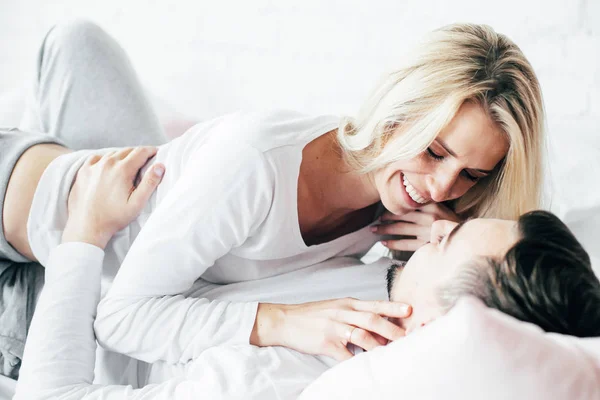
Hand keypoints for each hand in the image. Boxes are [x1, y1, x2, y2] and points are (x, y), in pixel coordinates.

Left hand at [62, 147, 164, 248]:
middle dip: (138, 154)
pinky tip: (108, 168)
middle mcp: (107, 164)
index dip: (151, 151)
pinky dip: (105, 160)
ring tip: (128, 167)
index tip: (157, 153)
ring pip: (112, 154)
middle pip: (127, 151)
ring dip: (122, 157)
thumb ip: (150, 183)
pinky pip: (96, 158)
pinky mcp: (83, 171)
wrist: (87, 227)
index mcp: (122, 170)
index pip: (141, 152)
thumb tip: (160, 166)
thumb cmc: (114, 218)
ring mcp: (93, 166)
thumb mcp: (137, 203)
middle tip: (145, 162)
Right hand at [251, 298, 411, 360]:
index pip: (374, 304)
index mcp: (347, 304)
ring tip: (390, 352)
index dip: (392, 307)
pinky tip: (365, 367)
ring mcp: (334, 328)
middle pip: (371, 319)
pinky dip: (356, 361)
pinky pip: (344, 354)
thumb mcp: (336, 307)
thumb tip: (379, 327)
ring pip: (360, 335)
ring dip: (377, 345)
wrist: (285, 320)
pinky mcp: (325, 343)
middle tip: (407, 336)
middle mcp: (342, 313)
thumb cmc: (312, 315)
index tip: (409, 309)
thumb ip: (355, 314)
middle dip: (391, 328)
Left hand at [371, 203, 460, 251]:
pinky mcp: (425, 245)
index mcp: (432, 206)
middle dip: (385, 218)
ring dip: (384, 229)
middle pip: (401, 216)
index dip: (393, 207)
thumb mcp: (442, 209)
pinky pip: (405, 244)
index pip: (408, 204)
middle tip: (375, 220)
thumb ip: (426, 205)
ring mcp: (427, 232)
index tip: (383, 208)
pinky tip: (383, 242)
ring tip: (374, 230)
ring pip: (400, 229)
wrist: (466, 239)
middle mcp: (429, 217)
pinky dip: (392, 243)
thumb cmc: (451, 224)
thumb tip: (407, 201)